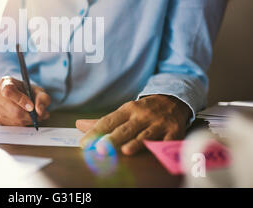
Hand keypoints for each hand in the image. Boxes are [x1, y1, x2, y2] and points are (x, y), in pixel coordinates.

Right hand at [0, 76, 50, 125]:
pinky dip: (23, 124)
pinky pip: (13, 125)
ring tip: (35, 116)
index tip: (32, 107)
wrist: (23, 96)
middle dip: (29, 115)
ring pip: (14, 119)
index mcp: (6, 82)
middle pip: (12, 109)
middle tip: (40, 115)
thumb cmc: (30, 92)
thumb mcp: (39, 91)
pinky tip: (27, 118)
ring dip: (28, 120)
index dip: (21, 100)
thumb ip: (42, 99)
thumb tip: (40, 111)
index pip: (9, 91)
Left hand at [76, 95, 190, 155]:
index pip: (108, 121)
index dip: (95, 132)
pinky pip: (167, 141)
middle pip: (125, 128)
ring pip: (145, 135)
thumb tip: (79, 125)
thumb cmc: (143, 110)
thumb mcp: (124, 111)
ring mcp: (158, 124)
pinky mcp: (173, 132)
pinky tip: (156, 152)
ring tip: (125, 150)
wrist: (173, 100)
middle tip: (100, 148)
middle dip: (112, 138)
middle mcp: (142, 116)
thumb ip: (102, 121)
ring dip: (136, 142)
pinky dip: (162, 146)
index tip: (84, 143)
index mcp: (128, 110)